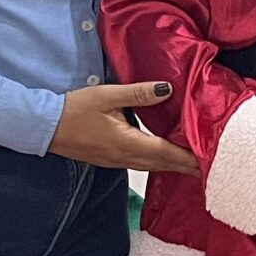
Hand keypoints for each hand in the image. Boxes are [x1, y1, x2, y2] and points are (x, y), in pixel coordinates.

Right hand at [52, 82, 198, 175]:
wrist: (44, 127)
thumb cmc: (74, 110)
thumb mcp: (107, 95)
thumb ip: (139, 93)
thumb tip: (167, 89)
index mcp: (128, 143)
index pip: (167, 153)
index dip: (189, 157)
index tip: (209, 159)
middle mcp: (125, 157)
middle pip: (163, 164)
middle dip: (187, 165)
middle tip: (210, 165)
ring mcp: (116, 161)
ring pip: (152, 166)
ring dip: (173, 166)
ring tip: (193, 163)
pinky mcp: (110, 160)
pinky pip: (140, 164)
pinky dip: (157, 163)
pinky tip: (163, 158)